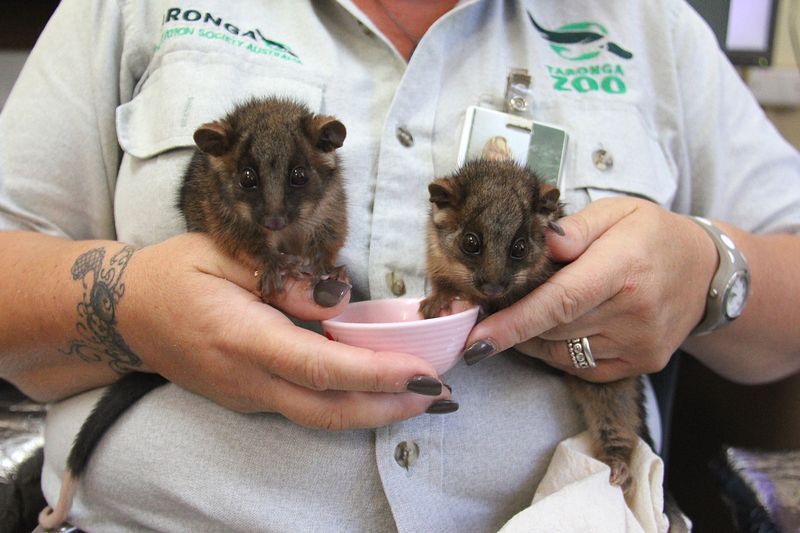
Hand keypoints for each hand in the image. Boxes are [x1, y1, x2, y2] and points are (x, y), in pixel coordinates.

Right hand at [119, 233, 452, 428]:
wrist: (123, 313)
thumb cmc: (174, 272)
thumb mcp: (224, 254)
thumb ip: (284, 279)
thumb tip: (337, 302)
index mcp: (240, 336)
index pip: (320, 366)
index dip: (376, 374)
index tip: (423, 373)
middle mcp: (246, 378)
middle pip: (328, 409)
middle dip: (390, 406)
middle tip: (441, 395)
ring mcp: (246, 395)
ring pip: (320, 417)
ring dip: (376, 411)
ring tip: (424, 396)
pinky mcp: (249, 398)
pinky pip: (305, 408)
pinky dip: (348, 403)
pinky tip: (379, 388)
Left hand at [461, 198, 716, 381]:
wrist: (707, 273)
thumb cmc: (653, 236)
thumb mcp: (616, 213)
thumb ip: (573, 228)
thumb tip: (537, 242)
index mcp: (625, 267)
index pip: (560, 302)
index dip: (514, 322)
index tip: (475, 338)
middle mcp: (635, 312)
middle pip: (553, 328)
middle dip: (516, 319)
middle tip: (499, 300)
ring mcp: (640, 344)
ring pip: (560, 350)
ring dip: (535, 334)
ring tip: (536, 306)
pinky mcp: (641, 364)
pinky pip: (579, 366)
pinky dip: (557, 349)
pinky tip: (559, 326)